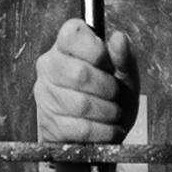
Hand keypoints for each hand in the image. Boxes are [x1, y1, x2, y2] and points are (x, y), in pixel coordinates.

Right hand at [35, 19, 138, 142]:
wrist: (99, 138)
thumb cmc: (111, 101)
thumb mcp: (125, 77)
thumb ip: (124, 58)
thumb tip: (120, 39)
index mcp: (66, 47)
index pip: (73, 34)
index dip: (97, 51)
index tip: (108, 65)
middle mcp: (49, 66)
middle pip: (80, 74)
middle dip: (108, 89)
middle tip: (115, 94)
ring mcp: (46, 96)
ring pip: (81, 104)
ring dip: (108, 112)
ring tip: (113, 113)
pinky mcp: (50, 125)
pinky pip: (82, 129)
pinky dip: (104, 132)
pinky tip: (108, 128)